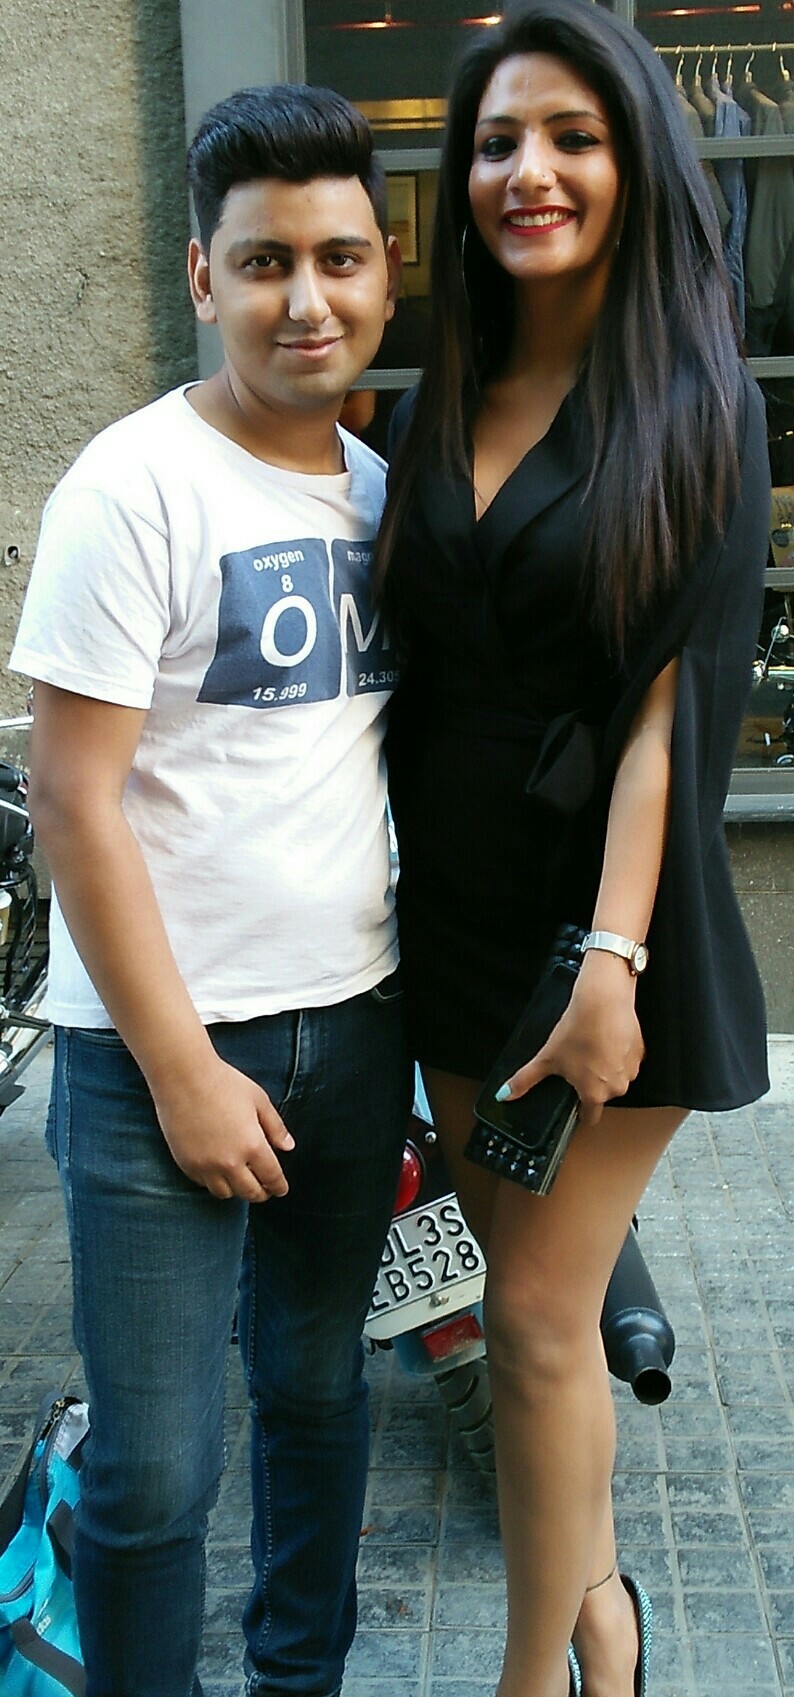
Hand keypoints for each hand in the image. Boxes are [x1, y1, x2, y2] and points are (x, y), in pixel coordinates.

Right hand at [154, 1053, 294, 1199]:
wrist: (184, 1077)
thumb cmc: (224, 1083)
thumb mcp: (259, 1100)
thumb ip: (275, 1127)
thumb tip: (288, 1147)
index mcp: (252, 1145)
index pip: (271, 1178)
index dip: (279, 1187)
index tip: (280, 1189)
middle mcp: (229, 1162)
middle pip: (250, 1193)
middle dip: (261, 1193)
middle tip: (264, 1189)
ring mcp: (205, 1165)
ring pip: (225, 1194)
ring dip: (236, 1190)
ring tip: (241, 1180)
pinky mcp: (186, 1164)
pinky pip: (203, 1184)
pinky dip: (214, 1181)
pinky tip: (219, 1170)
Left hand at [498, 952, 644, 1126]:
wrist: (602, 1001)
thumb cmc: (577, 1030)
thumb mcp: (546, 1058)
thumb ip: (526, 1080)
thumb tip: (504, 1095)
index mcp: (594, 1094)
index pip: (591, 1117)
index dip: (581, 1112)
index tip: (575, 1103)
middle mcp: (616, 1088)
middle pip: (602, 1094)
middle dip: (591, 1082)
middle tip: (578, 1062)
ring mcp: (631, 1071)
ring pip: (616, 1077)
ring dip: (606, 1067)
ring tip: (592, 1047)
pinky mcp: (640, 1053)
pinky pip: (627, 1060)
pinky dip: (618, 1053)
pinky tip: (606, 1039)